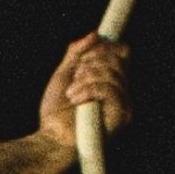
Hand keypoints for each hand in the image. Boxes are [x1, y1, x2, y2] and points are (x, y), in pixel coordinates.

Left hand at [37, 32, 130, 148]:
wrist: (51, 140)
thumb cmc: (56, 114)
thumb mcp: (63, 75)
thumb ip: (76, 53)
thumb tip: (96, 34)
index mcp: (111, 82)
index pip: (122, 52)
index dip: (104, 47)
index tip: (82, 58)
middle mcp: (122, 93)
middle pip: (118, 58)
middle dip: (90, 63)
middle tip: (75, 79)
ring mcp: (124, 105)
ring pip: (112, 72)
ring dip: (85, 78)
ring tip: (71, 93)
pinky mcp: (122, 116)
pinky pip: (109, 88)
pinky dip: (88, 89)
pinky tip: (75, 100)